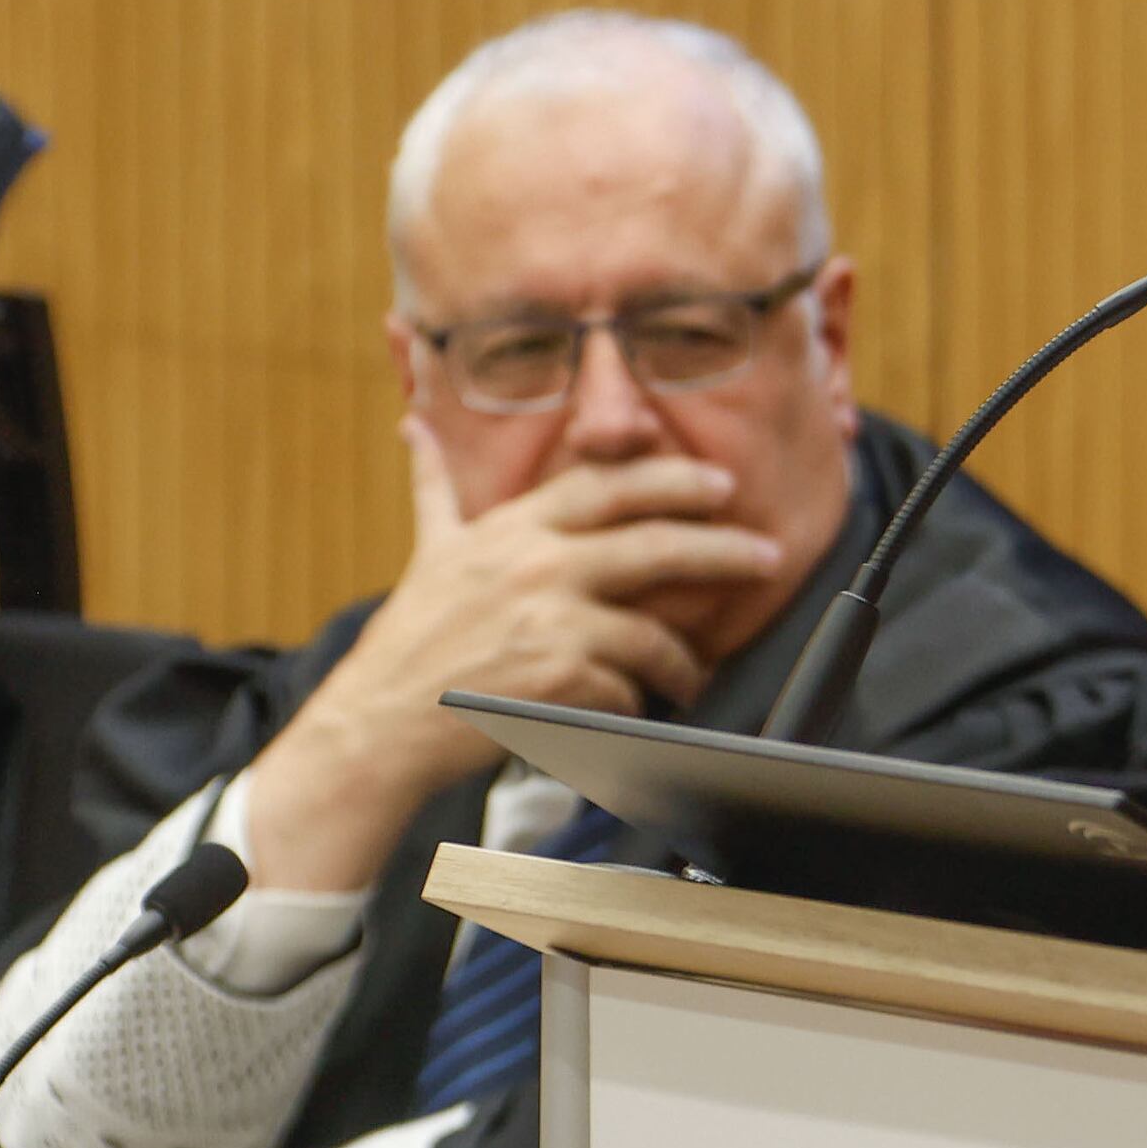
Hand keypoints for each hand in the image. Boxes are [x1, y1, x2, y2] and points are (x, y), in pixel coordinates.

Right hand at [244, 429, 784, 894]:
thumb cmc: (409, 639)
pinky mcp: (562, 681)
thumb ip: (436, 486)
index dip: (673, 481)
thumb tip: (416, 427)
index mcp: (514, 528)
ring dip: (684, 661)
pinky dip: (636, 703)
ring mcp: (553, 623)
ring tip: (696, 676)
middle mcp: (540, 566)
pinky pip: (627, 689)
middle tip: (766, 555)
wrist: (381, 720)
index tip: (720, 487)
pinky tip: (635, 711)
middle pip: (656, 545)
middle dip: (723, 549)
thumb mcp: (429, 550)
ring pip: (652, 634)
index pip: (610, 486)